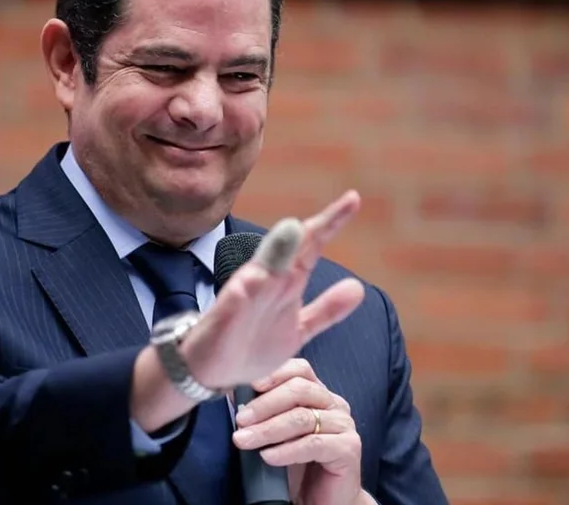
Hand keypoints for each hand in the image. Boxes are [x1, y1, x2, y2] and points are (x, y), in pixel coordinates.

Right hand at [182, 190, 364, 389]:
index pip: (311, 248)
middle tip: (349, 201)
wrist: (210, 370)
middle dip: (317, 226)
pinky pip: (236, 297)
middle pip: (294, 247)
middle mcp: (269, 281)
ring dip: (279, 247)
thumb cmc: (252, 344)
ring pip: (266, 266)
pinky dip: (246, 286)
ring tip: (295, 226)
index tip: (353, 199)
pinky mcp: (226, 313)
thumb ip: (326, 310)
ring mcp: (246, 295)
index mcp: (287, 283)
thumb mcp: (299, 330)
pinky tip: (255, 277)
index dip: (332, 224)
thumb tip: (358, 288)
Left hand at [232, 359, 362, 504]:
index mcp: (320, 394)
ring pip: (302, 418)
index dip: (275, 373)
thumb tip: (233, 395)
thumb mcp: (278, 435)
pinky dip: (287, 450)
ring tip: (244, 441)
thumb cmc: (299, 467)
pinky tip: (268, 457)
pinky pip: (313, 443)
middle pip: (299, 391)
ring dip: (268, 429)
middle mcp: (335, 404)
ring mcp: (344, 425)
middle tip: (240, 421)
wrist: (322, 502)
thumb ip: (264, 414)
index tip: (250, 385)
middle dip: (264, 405)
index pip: (300, 370)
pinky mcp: (348, 448)